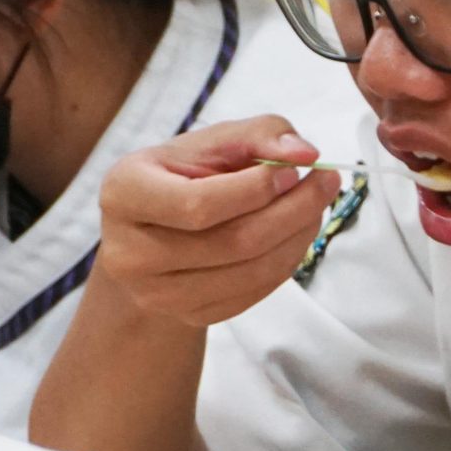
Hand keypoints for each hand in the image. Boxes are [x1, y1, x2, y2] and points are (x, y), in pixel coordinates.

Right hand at [93, 115, 341, 326]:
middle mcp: (130, 252)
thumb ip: (258, 134)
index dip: (256, 190)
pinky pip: (256, 292)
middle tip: (326, 184)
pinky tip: (296, 234)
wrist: (156, 233)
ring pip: (252, 271)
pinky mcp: (190, 315)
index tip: (296, 169)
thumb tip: (305, 152)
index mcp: (124, 194)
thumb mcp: (210, 143)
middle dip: (293, 211)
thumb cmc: (184, 176)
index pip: (198, 204)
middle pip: (234, 242)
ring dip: (299, 237)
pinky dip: (288, 261)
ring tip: (315, 207)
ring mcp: (158, 293)